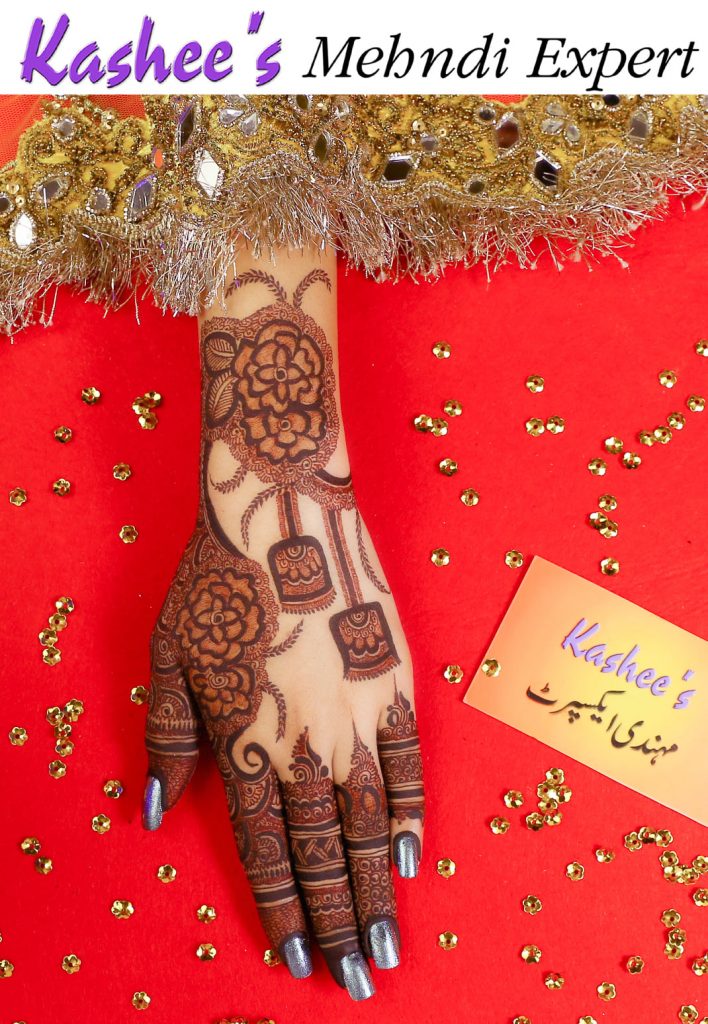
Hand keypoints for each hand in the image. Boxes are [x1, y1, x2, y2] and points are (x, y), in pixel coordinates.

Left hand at [142, 246, 423, 1000]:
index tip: (297, 959)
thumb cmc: (215, 581)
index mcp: (245, 740)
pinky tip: (408, 858)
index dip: (280, 909)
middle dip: (337, 922)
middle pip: (321, 852)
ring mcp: (355, 713)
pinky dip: (408, 815)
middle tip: (355, 978)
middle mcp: (304, 741)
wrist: (280, 509)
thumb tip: (158, 814)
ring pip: (367, 823)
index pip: (266, 849)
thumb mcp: (168, 660)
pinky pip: (407, 764)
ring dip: (375, 890)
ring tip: (387, 941)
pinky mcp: (393, 680)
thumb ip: (169, 743)